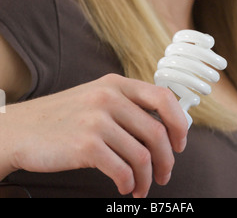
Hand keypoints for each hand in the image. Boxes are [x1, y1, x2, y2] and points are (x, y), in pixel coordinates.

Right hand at [2, 74, 187, 197]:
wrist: (23, 129)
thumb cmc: (63, 117)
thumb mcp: (96, 97)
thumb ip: (126, 105)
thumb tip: (163, 127)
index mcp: (116, 84)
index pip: (163, 98)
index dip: (178, 123)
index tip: (179, 143)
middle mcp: (109, 98)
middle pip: (157, 132)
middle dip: (167, 160)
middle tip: (165, 175)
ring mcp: (97, 120)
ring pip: (142, 155)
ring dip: (147, 178)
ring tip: (141, 187)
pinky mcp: (86, 145)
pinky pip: (122, 170)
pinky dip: (129, 183)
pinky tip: (124, 187)